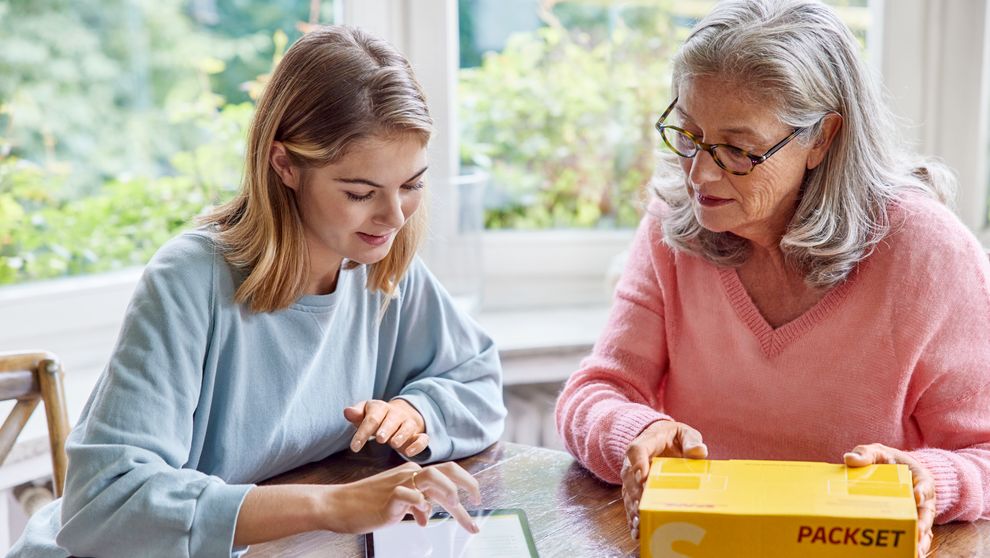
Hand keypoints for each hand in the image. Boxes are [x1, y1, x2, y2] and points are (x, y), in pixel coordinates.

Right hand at [324, 461, 481, 534]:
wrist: (338, 504)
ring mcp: (399, 485)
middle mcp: (409, 474)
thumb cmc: (365, 503)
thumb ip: (415, 506)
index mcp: (412, 473)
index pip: (447, 471)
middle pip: (446, 471)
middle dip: (468, 484)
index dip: (466, 482)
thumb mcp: (397, 503)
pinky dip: (421, 507)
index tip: (477, 499)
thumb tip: (427, 515)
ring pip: (432, 477)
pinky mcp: (388, 499)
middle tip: (478, 502)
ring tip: (456, 507)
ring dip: (449, 492)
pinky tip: (421, 520)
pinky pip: (410, 497)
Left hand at [345, 399, 429, 456]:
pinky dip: (418, 445)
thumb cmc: (377, 418)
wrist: (400, 415)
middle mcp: (396, 414)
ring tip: (394, 444)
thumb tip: (347, 411)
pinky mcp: (419, 435)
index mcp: (381, 408)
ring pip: (408, 427)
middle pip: (392, 420)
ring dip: (401, 435)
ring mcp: (409, 423)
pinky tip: (409, 453)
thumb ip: (356, 414)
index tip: (354, 447)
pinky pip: (423, 438)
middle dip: (386, 428)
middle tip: (380, 439)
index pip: (372, 418)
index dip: (363, 432)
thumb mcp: (365, 414)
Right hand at [621, 420, 707, 539]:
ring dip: (633, 508)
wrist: (659, 439)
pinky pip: (630, 503)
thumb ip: (691, 440)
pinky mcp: (634, 490)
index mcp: (645, 443)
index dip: (638, 463)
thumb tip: (698, 451)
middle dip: (636, 493)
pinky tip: (637, 531)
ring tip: (639, 523)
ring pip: (628, 493)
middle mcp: (633, 462)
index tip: (643, 476)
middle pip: (630, 476)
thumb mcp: (684, 433)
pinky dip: (632, 517)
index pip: (637, 450)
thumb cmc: (673, 437)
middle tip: (642, 507)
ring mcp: (632, 477)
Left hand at [844, 444, 935, 557]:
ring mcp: (918, 511)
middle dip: (923, 523)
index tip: (917, 496)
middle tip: (918, 532)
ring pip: (925, 527)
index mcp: (918, 477)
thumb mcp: (876, 452)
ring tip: (917, 552)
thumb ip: (866, 454)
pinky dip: (915, 544)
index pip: (925, 484)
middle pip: (927, 511)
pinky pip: (916, 535)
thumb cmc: (885, 459)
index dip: (922, 490)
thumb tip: (850, 458)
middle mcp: (923, 497)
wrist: (893, 467)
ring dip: (922, 540)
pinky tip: (911, 555)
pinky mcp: (910, 522)